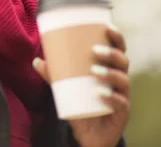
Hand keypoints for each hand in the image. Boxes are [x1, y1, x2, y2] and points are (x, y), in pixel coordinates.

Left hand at [33, 24, 129, 146]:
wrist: (90, 134)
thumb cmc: (82, 104)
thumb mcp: (67, 88)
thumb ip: (54, 76)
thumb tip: (36, 61)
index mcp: (110, 68)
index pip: (119, 49)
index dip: (116, 37)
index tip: (107, 27)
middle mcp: (119, 80)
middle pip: (124, 61)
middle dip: (112, 53)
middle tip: (95, 50)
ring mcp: (123, 96)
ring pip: (124, 80)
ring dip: (111, 73)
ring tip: (94, 71)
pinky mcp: (122, 113)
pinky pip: (121, 103)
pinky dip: (111, 97)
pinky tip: (100, 94)